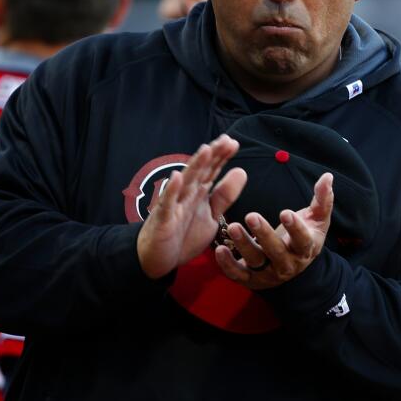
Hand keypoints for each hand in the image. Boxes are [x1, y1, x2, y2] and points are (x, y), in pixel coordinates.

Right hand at [137, 136, 246, 279]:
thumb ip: (224, 195)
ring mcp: (174, 205)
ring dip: (195, 166)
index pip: (211, 171)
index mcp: (198, 193)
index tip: (233, 142)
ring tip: (206, 150)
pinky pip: (167, 204)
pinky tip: (177, 177)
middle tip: (226, 140)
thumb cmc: (183, 235)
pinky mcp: (163, 219)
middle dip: (213, 156)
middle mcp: (186, 195)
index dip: (222, 157)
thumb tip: (241, 170)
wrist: (159, 259)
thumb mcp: (211, 216)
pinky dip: (171, 191)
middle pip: (200, 171)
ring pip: (185, 183)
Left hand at [214, 173, 333, 290]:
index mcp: (305, 249)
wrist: (293, 265)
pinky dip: (227, 265)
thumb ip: (322, 199)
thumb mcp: (317, 220)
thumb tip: (327, 177)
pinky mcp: (251, 279)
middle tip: (251, 216)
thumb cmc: (305, 235)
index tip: (286, 213)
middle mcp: (287, 264)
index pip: (302, 240)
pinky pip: (238, 275)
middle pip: (276, 252)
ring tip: (234, 227)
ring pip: (256, 261)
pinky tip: (219, 249)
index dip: (295, 228)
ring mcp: (268, 274)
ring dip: (244, 245)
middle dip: (264, 234)